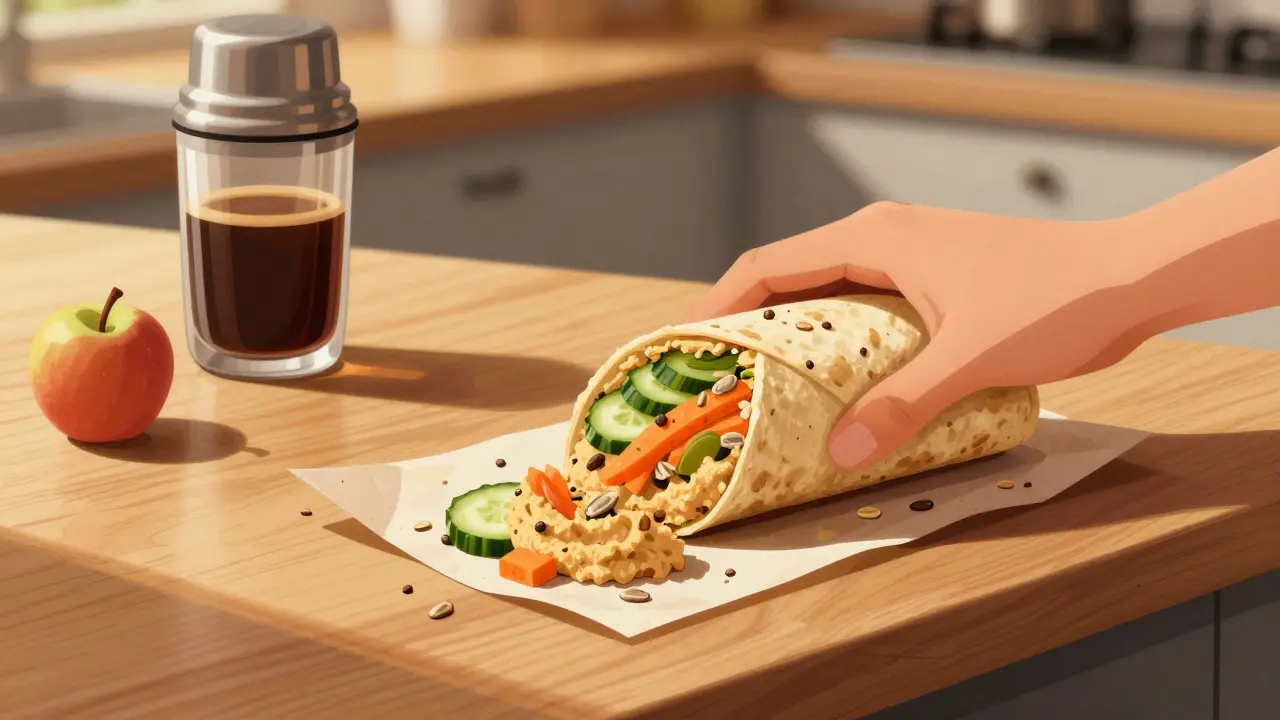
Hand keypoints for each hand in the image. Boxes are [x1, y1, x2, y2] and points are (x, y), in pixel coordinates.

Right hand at [686, 202, 1146, 470]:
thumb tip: (840, 452)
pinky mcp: (937, 281)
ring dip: (796, 337)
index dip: (718, 304)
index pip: (769, 263)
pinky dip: (841, 344)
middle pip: (790, 278)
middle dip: (750, 326)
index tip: (683, 346)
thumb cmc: (1056, 299)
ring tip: (768, 390)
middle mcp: (884, 237)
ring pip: (829, 296)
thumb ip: (901, 403)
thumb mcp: (970, 356)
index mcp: (875, 236)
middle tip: (720, 380)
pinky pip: (866, 311)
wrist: (1134, 277)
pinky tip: (841, 386)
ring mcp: (911, 258)